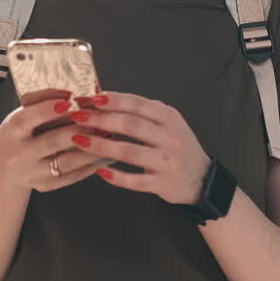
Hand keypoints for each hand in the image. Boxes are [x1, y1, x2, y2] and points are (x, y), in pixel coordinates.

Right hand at [0, 95, 105, 191]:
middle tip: (99, 119)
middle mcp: (19, 155)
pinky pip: (72, 176)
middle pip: (52, 141)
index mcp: (10, 132)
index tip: (69, 101)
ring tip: (108, 135)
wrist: (7, 166)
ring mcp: (32, 174)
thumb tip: (68, 94)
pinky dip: (90, 164)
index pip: (28, 119)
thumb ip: (41, 100)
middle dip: (78, 129)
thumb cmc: (19, 134)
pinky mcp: (45, 186)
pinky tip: (103, 153)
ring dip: (91, 148)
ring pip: (67, 161)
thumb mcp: (22, 113)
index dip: (48, 110)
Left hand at [67, 91, 210, 204]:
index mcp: (169, 117)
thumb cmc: (176, 146)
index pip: (136, 104)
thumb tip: (103, 97)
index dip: (112, 100)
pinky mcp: (163, 183)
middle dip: (100, 119)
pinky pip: (136, 180)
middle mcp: (170, 137)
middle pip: (130, 124)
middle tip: (77, 116)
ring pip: (129, 151)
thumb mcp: (167, 122)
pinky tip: (99, 171)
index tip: (89, 98)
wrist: (201, 178)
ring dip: (101, 145)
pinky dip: (117, 176)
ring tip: (79, 140)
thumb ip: (141, 111)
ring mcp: (167, 161)